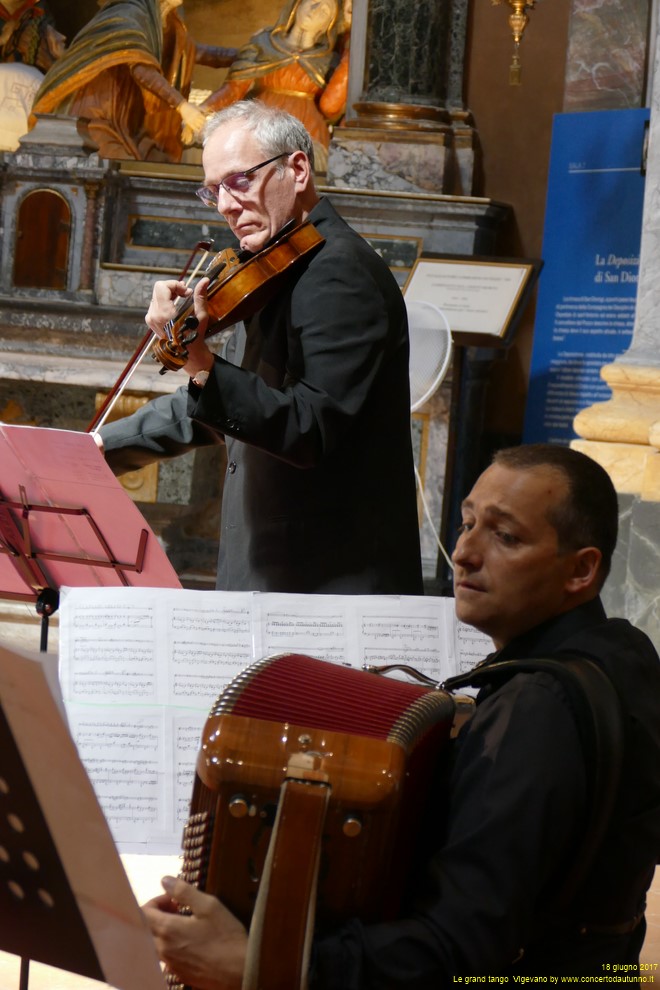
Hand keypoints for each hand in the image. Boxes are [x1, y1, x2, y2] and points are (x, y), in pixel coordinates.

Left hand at [142, 875, 246, 989]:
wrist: (239, 972)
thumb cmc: (225, 936)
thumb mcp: (209, 906)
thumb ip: (183, 891)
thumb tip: (164, 880)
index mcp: (167, 930)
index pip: (143, 913)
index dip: (155, 901)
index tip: (173, 900)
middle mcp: (162, 949)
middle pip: (145, 929)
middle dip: (157, 915)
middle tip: (178, 910)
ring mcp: (169, 964)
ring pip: (153, 944)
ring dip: (163, 930)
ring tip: (184, 925)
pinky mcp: (178, 974)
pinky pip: (164, 957)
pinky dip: (170, 945)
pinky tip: (190, 942)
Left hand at [145, 278, 213, 378]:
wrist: (187, 353)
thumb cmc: (194, 336)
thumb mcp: (200, 316)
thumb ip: (200, 296)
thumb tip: (204, 280)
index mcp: (164, 313)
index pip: (162, 286)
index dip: (175, 284)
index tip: (186, 291)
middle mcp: (154, 315)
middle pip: (159, 289)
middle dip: (173, 288)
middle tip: (186, 293)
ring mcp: (150, 318)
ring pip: (157, 295)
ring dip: (170, 294)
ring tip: (182, 299)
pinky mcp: (150, 321)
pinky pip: (156, 303)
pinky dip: (166, 301)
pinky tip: (175, 306)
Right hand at [178, 101, 206, 142]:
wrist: (182, 106)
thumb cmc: (190, 105)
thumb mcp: (197, 106)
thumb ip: (202, 110)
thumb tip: (207, 112)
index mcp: (198, 113)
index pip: (204, 119)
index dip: (205, 121)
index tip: (206, 123)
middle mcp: (195, 117)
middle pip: (202, 123)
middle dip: (204, 125)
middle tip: (205, 127)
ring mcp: (192, 120)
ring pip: (199, 127)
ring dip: (201, 128)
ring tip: (202, 129)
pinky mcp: (189, 123)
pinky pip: (194, 128)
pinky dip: (197, 130)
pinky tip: (199, 131)